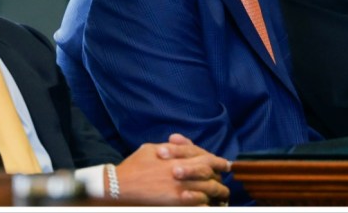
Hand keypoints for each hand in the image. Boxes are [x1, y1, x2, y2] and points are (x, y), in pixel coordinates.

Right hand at [114, 133, 229, 205]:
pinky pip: (200, 206)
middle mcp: (184, 173)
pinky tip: (208, 207)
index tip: (226, 165)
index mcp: (179, 158)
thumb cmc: (134, 166)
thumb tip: (179, 142)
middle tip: (224, 186)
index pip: (207, 158)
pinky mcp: (178, 203)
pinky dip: (206, 206)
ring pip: (209, 192)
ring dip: (217, 195)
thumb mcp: (151, 149)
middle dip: (220, 181)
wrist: (120, 185)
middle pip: (211, 176)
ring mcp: (182, 189)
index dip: (219, 162)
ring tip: (221, 199)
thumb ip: (170, 147)